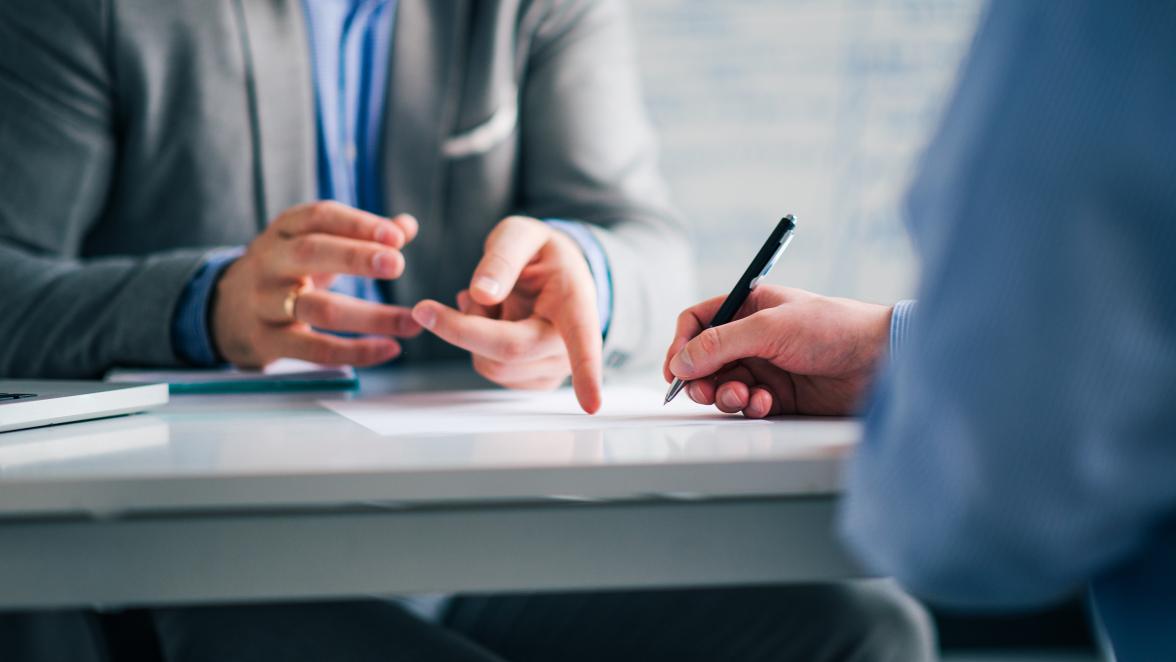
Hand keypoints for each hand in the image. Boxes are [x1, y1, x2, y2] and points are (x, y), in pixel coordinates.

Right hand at [212, 201, 422, 367]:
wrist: (224, 311)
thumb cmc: (285, 271)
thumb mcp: (313, 244)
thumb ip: (360, 235)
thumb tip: (407, 225)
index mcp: (284, 231)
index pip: (319, 217)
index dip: (358, 224)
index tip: (397, 236)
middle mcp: (270, 262)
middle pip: (310, 253)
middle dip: (355, 257)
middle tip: (397, 264)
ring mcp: (265, 303)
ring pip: (318, 308)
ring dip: (371, 317)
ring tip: (412, 321)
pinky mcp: (267, 341)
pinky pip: (315, 350)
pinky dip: (356, 351)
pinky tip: (389, 349)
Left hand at [411, 216, 602, 412]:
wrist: (553, 274)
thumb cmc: (540, 255)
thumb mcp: (521, 234)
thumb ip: (502, 257)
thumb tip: (482, 294)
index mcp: (576, 302)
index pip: (582, 338)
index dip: (587, 372)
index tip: (592, 404)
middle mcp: (570, 342)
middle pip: (509, 349)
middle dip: (462, 327)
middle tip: (438, 304)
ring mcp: (554, 367)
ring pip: (492, 365)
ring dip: (473, 332)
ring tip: (488, 303)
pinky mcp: (535, 381)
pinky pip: (490, 372)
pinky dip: (478, 346)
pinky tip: (494, 322)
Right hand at [663, 286, 891, 416]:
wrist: (880, 360)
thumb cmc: (833, 328)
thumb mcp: (770, 328)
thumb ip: (721, 344)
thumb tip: (681, 362)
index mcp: (748, 307)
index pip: (698, 322)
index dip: (682, 344)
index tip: (676, 369)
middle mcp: (752, 337)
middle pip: (704, 360)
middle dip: (701, 378)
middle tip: (705, 391)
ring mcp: (765, 367)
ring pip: (723, 385)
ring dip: (726, 395)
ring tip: (743, 396)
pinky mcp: (779, 395)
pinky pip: (747, 404)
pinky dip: (749, 407)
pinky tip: (766, 403)